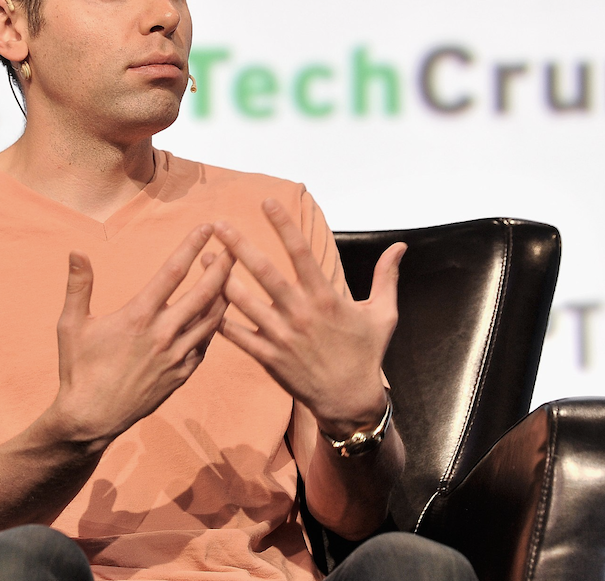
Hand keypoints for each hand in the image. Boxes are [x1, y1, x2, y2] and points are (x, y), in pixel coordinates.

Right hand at [50, 224, 233, 449]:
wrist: (91, 419)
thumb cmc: (78, 370)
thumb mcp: (71, 325)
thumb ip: (79, 286)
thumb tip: (77, 251)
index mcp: (138, 316)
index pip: (173, 272)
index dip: (192, 246)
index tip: (206, 227)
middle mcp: (163, 334)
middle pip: (205, 292)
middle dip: (223, 266)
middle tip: (235, 245)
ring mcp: (177, 356)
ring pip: (213, 319)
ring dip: (224, 294)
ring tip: (231, 275)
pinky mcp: (182, 375)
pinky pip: (207, 344)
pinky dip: (215, 325)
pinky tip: (217, 313)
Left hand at [213, 199, 405, 436]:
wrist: (350, 401)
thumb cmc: (366, 355)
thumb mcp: (383, 314)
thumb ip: (386, 277)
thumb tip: (400, 246)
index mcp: (326, 298)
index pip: (301, 253)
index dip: (283, 225)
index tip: (266, 202)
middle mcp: (301, 314)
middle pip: (265, 273)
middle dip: (239, 246)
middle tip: (218, 224)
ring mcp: (282, 337)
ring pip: (244, 302)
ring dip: (221, 278)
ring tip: (204, 256)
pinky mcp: (269, 358)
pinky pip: (238, 336)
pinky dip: (220, 319)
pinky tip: (203, 301)